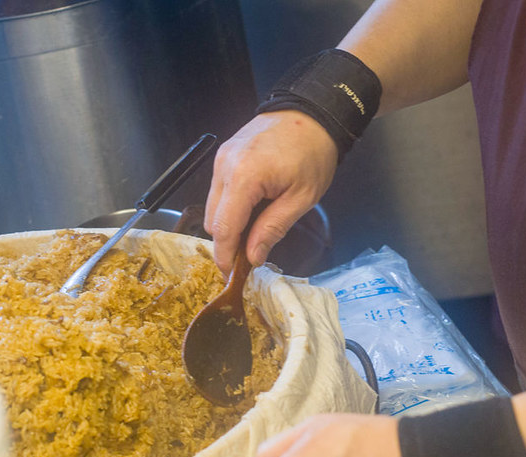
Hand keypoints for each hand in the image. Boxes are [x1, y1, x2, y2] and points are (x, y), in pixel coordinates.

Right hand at [204, 111, 337, 273]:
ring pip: (213, 206)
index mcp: (244, 177)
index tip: (230, 275)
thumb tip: (252, 257)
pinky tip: (252, 210)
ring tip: (253, 231)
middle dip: (227, 241)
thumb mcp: (301, 198)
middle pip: (213, 220)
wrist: (312, 113)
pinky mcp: (224, 156)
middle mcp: (225, 166)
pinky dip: (231, 206)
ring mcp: (222, 159)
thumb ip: (273, 229)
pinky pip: (219, 190)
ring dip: (229, 223)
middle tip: (248, 255)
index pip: (224, 227)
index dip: (225, 255)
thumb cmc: (312, 152)